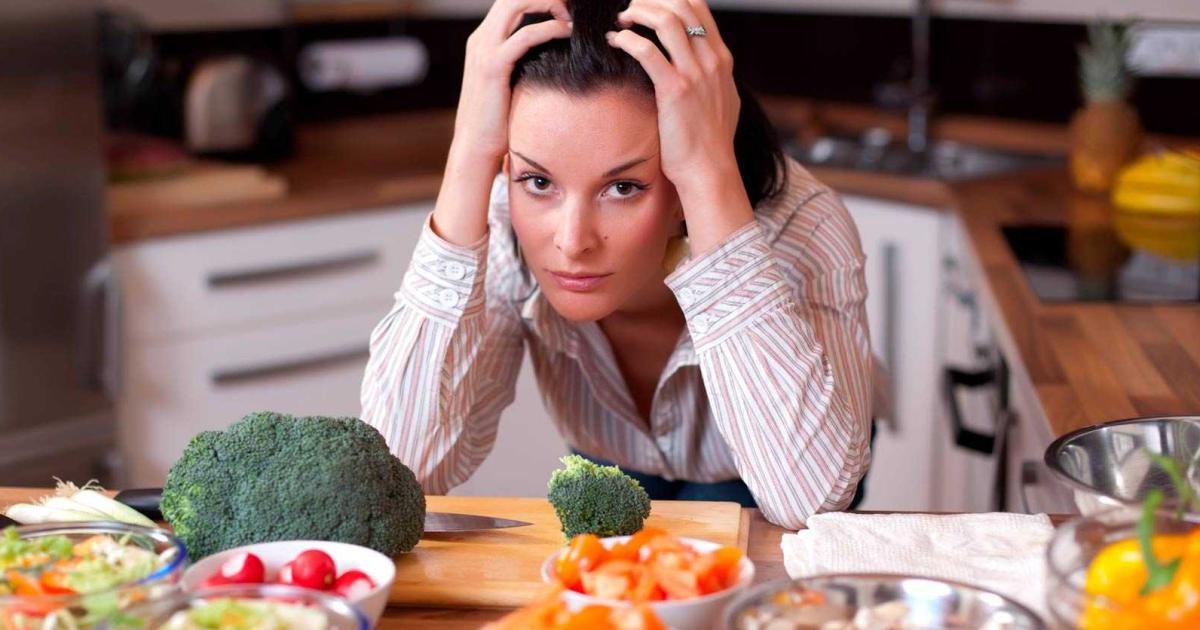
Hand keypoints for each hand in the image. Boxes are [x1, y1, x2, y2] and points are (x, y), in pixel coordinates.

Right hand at [454, 0, 572, 163]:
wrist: (475, 147)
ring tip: (572, 15)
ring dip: (549, 3)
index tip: (566, 8)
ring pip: (516, 3)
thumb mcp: (510, 82)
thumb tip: (551, 55)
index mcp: (484, 40)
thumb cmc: (497, 120)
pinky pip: (525, 36)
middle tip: (572, 7)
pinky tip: (569, 33)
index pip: (511, 2)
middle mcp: (480, 38)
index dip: (538, 0)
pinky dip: (550, 28)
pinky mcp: (492, 66)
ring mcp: (484, 50)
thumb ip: (522, 62)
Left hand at [605, 0, 739, 192]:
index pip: (699, 8)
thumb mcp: (722, 100)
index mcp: (721, 59)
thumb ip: (711, 76)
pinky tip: (615, 41)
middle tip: (630, 9)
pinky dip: (627, 40)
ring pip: (666, 21)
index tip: (648, 4)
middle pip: (681, 6)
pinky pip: (647, 51)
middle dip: (650, 1)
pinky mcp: (675, 90)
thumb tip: (699, 64)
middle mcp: (711, 60)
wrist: (710, 170)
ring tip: (621, 20)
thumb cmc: (710, 141)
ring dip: (638, 13)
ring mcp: (695, 74)